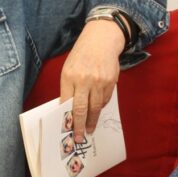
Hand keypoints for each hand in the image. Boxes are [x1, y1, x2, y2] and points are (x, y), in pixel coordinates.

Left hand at [60, 19, 124, 141]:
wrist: (101, 39)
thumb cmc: (81, 55)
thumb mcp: (69, 68)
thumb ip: (69, 87)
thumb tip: (68, 108)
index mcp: (69, 77)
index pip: (66, 103)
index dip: (67, 118)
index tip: (67, 130)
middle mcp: (84, 80)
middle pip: (81, 109)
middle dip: (80, 126)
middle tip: (79, 138)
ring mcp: (99, 81)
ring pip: (96, 107)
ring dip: (92, 121)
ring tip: (89, 129)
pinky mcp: (111, 81)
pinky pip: (105, 100)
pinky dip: (101, 107)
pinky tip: (97, 111)